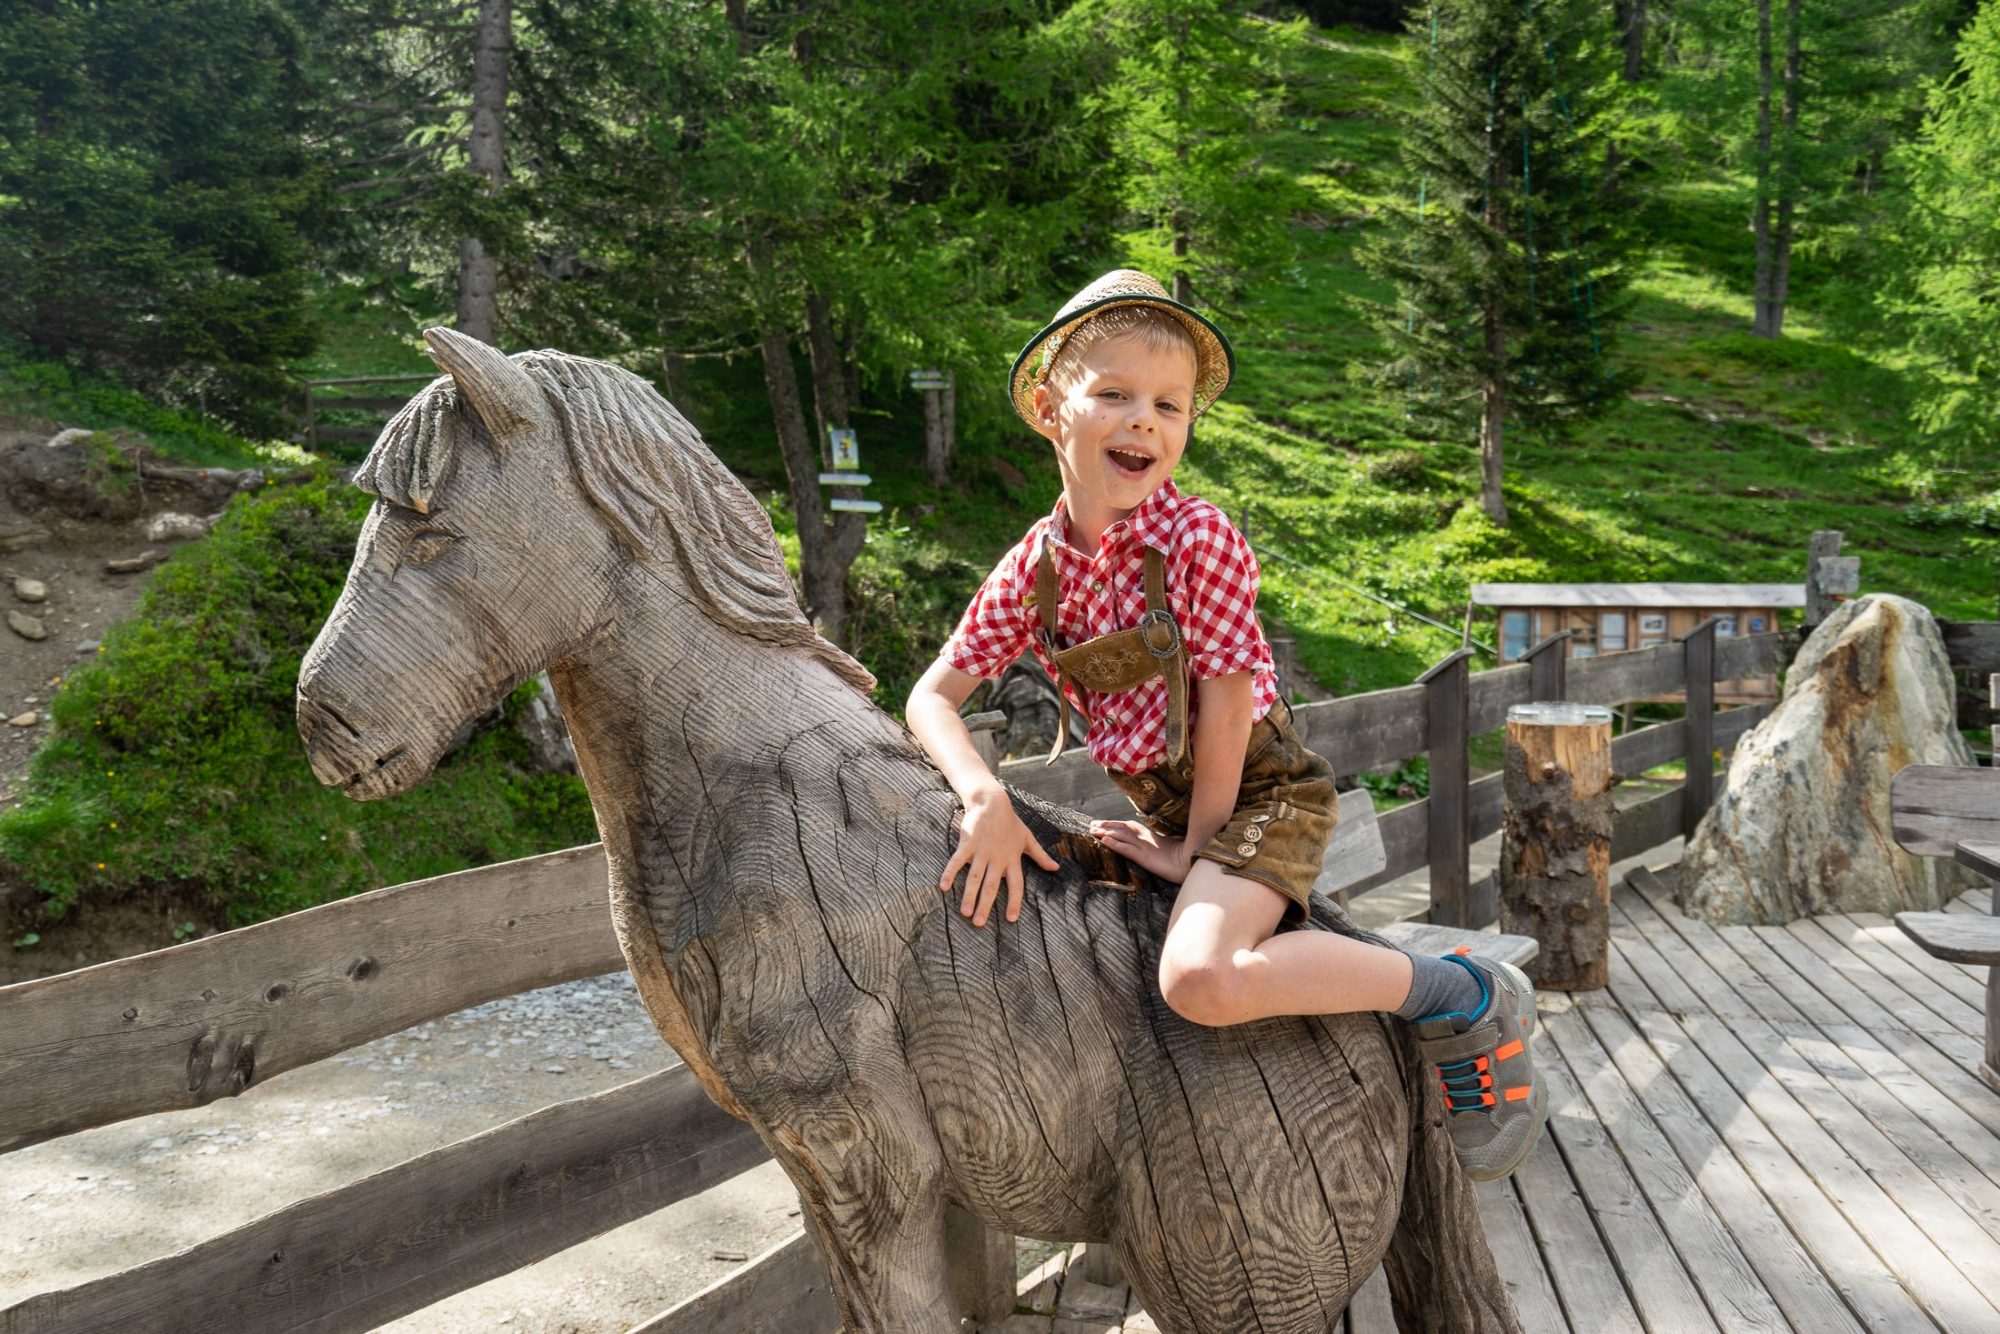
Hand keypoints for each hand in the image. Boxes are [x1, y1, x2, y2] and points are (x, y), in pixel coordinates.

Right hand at [941, 788, 1059, 926]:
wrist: (992, 802)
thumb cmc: (1010, 822)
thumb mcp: (1028, 838)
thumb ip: (1040, 856)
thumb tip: (1056, 868)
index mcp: (1012, 859)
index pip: (1016, 885)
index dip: (1015, 902)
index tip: (1011, 919)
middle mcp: (997, 858)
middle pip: (991, 886)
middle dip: (985, 905)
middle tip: (978, 923)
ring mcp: (981, 851)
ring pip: (974, 877)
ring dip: (969, 895)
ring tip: (965, 912)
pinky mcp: (968, 843)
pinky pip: (957, 861)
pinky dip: (950, 873)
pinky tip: (944, 886)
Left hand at [1090, 818, 1194, 883]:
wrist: (1195, 862)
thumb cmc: (1188, 856)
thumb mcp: (1173, 848)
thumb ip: (1165, 844)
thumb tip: (1165, 843)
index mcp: (1152, 837)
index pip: (1130, 827)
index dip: (1116, 824)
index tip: (1103, 823)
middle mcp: (1146, 839)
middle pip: (1122, 828)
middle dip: (1106, 825)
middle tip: (1091, 824)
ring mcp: (1145, 847)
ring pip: (1121, 836)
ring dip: (1105, 833)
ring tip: (1092, 830)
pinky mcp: (1145, 857)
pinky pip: (1127, 849)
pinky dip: (1115, 844)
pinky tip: (1104, 841)